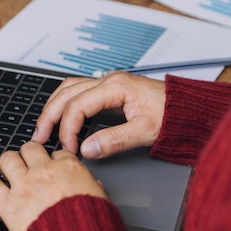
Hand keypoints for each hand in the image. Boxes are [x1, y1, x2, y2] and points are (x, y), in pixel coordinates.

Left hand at [0, 141, 105, 230]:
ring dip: (9, 165)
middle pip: (30, 148)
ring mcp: (24, 186)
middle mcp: (44, 172)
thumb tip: (93, 184)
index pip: (58, 152)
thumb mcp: (103, 203)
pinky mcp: (8, 204)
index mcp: (69, 169)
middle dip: (29, 155)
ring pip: (8, 158)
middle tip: (29, 165)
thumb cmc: (92, 229)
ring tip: (10, 173)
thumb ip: (94, 188)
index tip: (53, 167)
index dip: (54, 160)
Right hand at [31, 72, 164, 158]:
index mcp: (115, 86)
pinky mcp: (109, 89)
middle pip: (66, 93)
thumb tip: (86, 149)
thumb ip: (114, 141)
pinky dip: (64, 103)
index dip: (68, 129)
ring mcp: (107, 83)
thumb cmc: (174, 115)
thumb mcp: (145, 131)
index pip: (78, 106)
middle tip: (39, 137)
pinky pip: (77, 91)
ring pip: (68, 89)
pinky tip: (59, 116)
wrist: (190, 108)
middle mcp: (108, 80)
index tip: (70, 149)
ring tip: (43, 127)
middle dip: (49, 116)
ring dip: (53, 107)